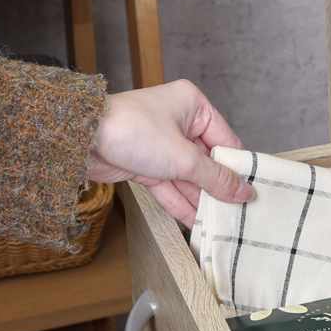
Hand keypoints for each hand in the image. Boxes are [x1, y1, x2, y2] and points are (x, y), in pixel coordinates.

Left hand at [87, 80, 254, 225]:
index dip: (238, 168)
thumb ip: (216, 178)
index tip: (252, 193)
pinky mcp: (144, 164)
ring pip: (188, 176)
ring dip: (200, 200)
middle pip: (207, 161)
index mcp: (194, 106)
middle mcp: (179, 122)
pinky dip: (180, 202)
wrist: (78, 139)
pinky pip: (169, 185)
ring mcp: (161, 144)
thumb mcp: (184, 158)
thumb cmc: (134, 132)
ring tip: (220, 224)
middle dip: (218, 188)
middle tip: (238, 214)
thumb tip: (246, 193)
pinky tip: (196, 223)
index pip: (226, 141)